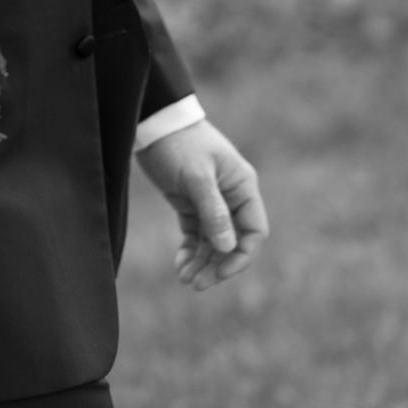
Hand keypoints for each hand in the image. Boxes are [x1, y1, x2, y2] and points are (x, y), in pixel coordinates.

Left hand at [137, 119, 268, 290]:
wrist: (154, 123)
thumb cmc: (179, 143)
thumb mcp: (196, 177)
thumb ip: (213, 212)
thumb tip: (227, 247)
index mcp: (243, 188)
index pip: (254, 232)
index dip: (240, 256)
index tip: (220, 273)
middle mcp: (231, 197)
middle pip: (233, 242)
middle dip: (217, 265)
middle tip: (196, 284)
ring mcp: (211, 202)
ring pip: (213, 242)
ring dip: (202, 262)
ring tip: (185, 279)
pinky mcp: (190, 203)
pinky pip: (196, 235)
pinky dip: (190, 251)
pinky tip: (180, 265)